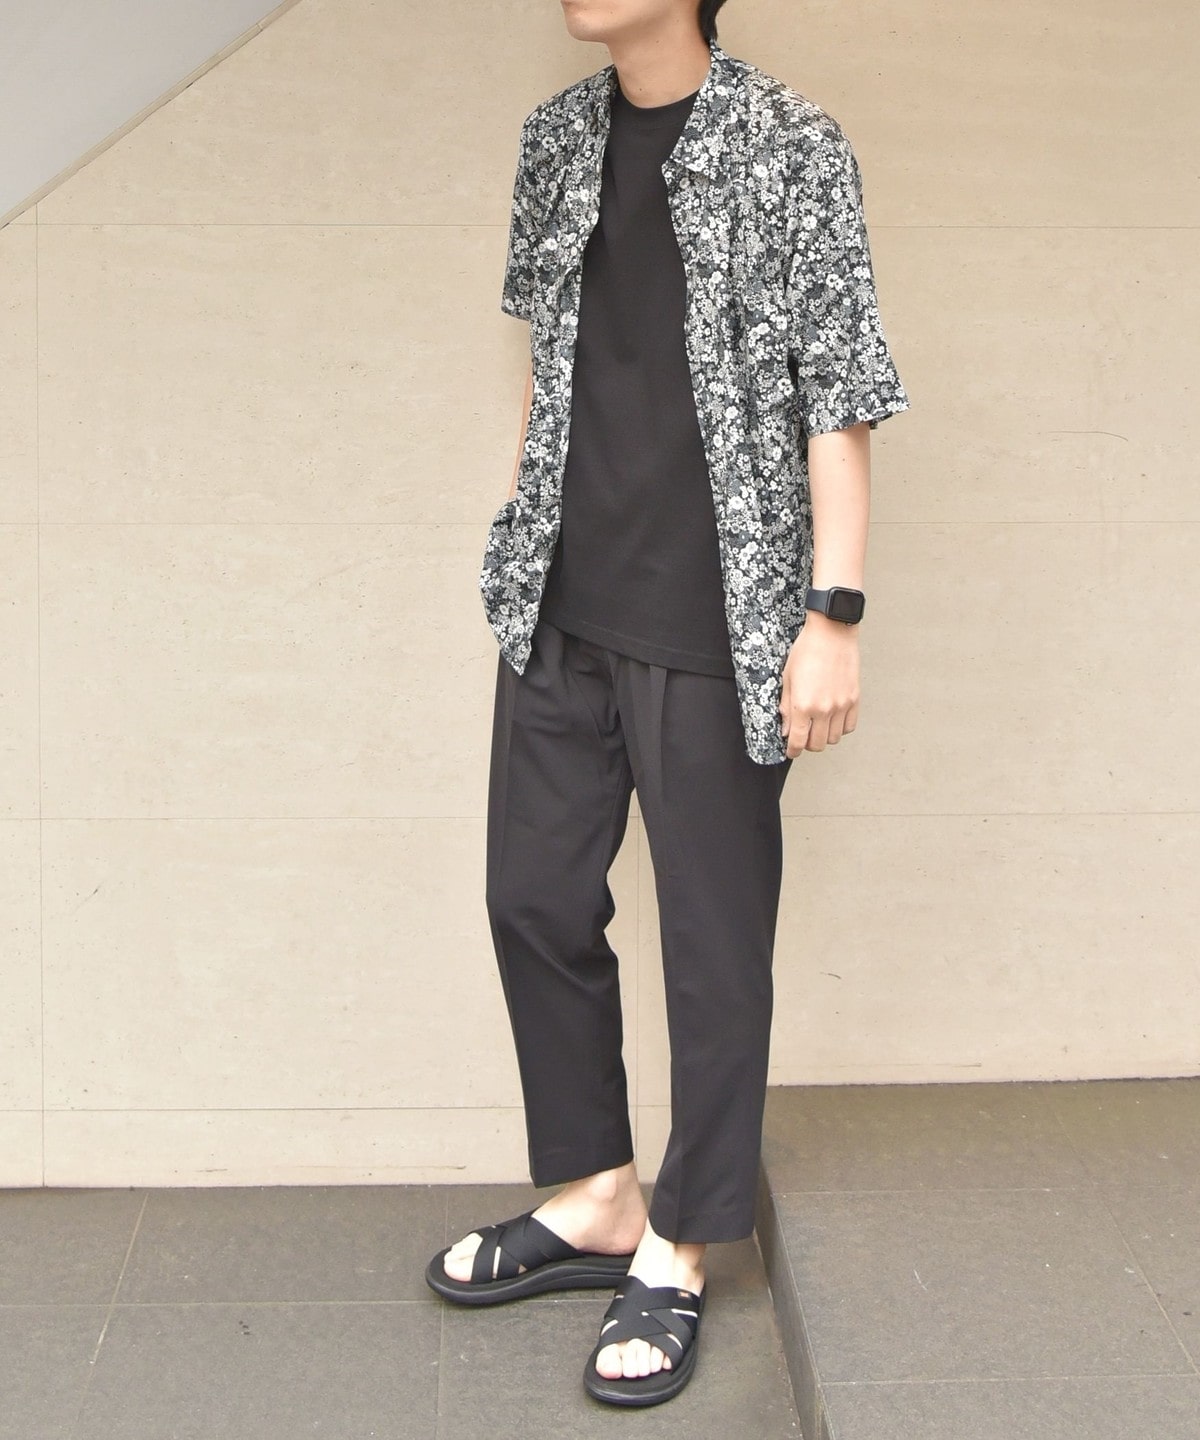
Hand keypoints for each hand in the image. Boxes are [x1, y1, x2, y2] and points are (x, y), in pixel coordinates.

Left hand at [779, 612, 860, 757]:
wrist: (832, 633)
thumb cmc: (807, 650)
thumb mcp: (787, 679)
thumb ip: (786, 708)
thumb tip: (786, 730)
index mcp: (804, 705)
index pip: (798, 741)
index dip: (793, 750)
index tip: (791, 750)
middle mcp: (825, 709)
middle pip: (817, 744)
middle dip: (807, 744)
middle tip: (802, 735)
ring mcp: (842, 705)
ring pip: (834, 739)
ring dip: (824, 736)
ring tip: (817, 725)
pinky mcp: (854, 699)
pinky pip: (849, 726)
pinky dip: (840, 728)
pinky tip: (832, 718)